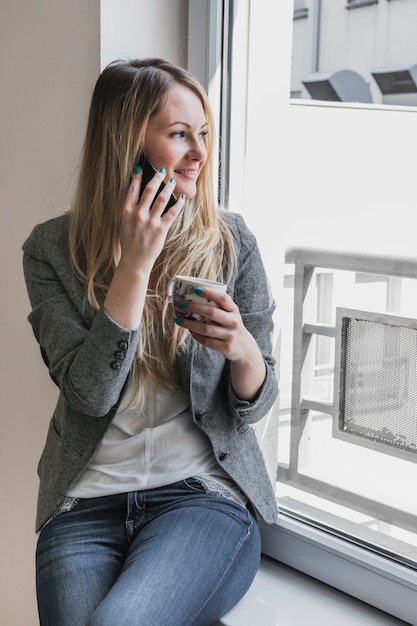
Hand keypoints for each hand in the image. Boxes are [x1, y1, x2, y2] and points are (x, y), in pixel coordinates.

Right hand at [104, 168, 184, 329]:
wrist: (134, 261)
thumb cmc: (129, 243)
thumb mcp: (124, 224)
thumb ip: (130, 210)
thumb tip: (138, 196)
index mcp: (126, 212)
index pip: (132, 190)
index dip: (137, 178)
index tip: (141, 168)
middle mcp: (138, 215)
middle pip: (149, 190)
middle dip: (156, 178)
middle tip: (162, 170)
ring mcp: (150, 222)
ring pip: (162, 199)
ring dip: (168, 188)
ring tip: (172, 181)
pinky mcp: (161, 229)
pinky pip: (172, 213)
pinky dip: (178, 204)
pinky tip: (181, 198)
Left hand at [176, 288, 265, 400]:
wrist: (245, 349)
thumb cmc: (231, 327)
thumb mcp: (230, 315)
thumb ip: (218, 307)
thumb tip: (193, 299)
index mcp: (234, 310)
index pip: (223, 298)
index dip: (210, 292)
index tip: (196, 289)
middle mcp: (233, 322)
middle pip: (212, 312)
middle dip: (194, 307)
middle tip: (181, 305)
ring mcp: (230, 335)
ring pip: (206, 329)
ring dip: (190, 324)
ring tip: (179, 320)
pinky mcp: (226, 348)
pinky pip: (207, 341)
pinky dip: (196, 336)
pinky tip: (190, 332)